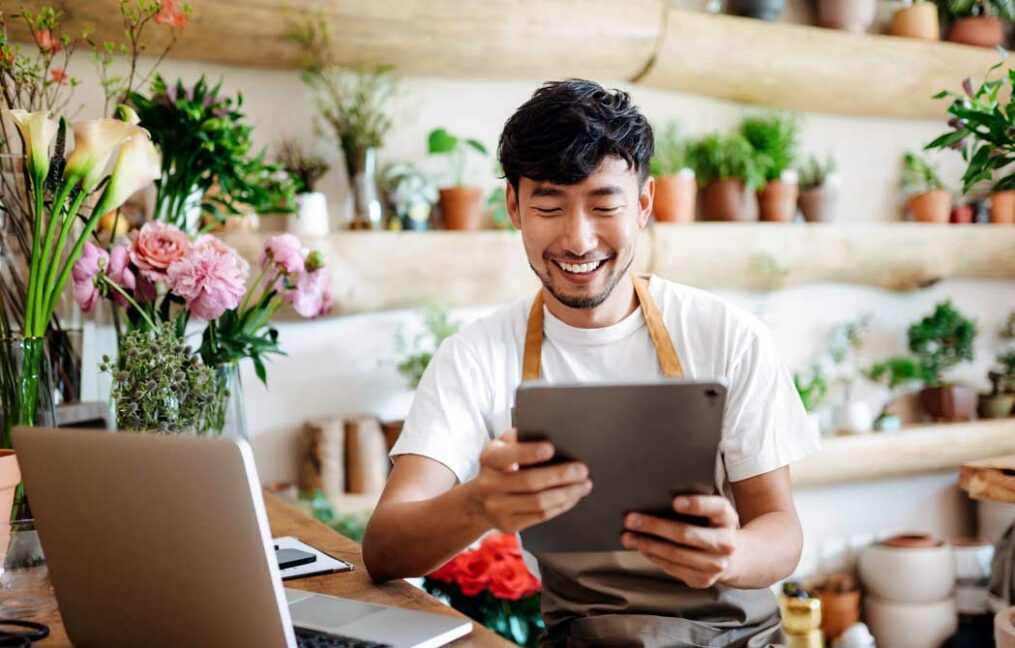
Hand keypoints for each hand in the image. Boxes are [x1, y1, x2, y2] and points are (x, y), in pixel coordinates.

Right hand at [467, 429, 592, 533]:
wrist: (479, 500)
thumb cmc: (500, 466)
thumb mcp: (503, 446)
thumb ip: (521, 439)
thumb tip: (554, 434)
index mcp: (488, 458)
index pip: (508, 455)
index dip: (529, 452)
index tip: (551, 448)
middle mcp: (488, 484)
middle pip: (529, 482)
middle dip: (560, 476)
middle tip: (582, 470)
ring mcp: (497, 508)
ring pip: (538, 502)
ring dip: (566, 493)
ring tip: (584, 485)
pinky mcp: (508, 524)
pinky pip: (540, 516)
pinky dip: (561, 506)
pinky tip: (573, 497)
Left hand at [621, 495, 739, 588]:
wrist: (734, 556)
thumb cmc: (711, 525)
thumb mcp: (710, 510)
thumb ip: (692, 503)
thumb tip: (653, 498)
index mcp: (727, 517)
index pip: (716, 507)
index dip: (696, 505)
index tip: (674, 502)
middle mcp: (726, 543)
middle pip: (686, 534)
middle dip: (654, 526)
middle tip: (630, 519)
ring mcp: (716, 565)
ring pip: (676, 554)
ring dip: (647, 545)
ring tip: (628, 537)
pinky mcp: (704, 580)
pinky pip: (673, 568)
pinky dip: (654, 557)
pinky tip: (641, 548)